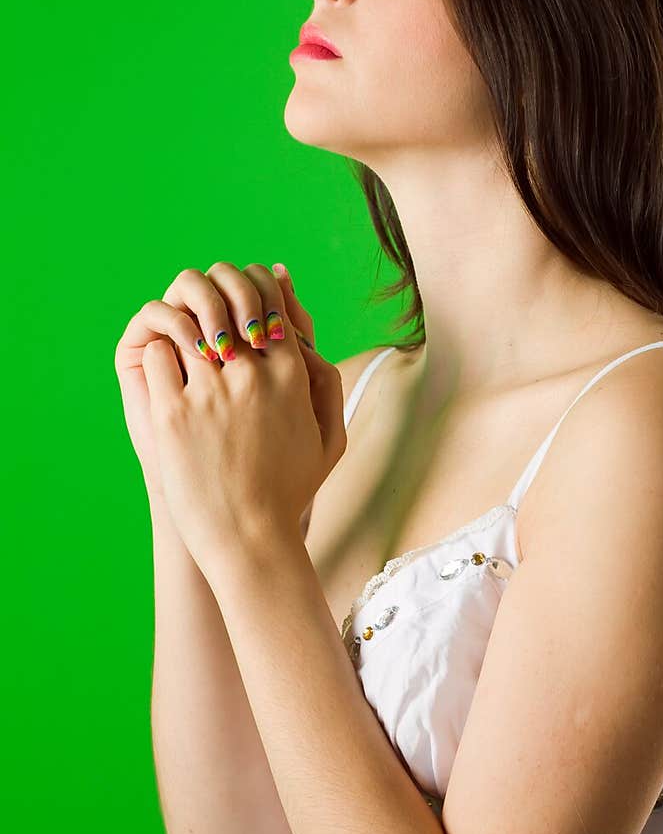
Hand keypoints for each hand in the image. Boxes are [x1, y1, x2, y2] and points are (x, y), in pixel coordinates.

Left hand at [138, 261, 343, 578]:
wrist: (251, 540)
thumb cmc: (290, 491)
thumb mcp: (330, 438)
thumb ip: (327, 383)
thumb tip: (305, 340)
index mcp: (292, 375)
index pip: (269, 299)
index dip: (252, 294)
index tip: (239, 311)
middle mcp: (252, 375)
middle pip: (228, 302)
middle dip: (216, 305)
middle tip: (208, 322)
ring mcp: (211, 393)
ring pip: (189, 325)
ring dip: (186, 331)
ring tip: (186, 350)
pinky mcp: (174, 413)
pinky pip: (160, 356)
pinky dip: (162, 357)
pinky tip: (168, 376)